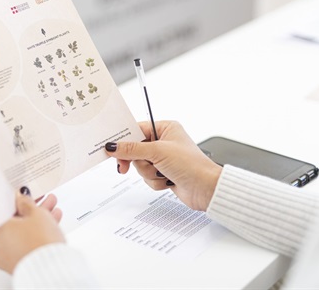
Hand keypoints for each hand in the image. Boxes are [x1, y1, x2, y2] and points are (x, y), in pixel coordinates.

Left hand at [0, 193, 64, 273]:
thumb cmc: (39, 242)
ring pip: (20, 232)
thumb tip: (21, 198)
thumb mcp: (36, 213)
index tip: (24, 193)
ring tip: (52, 209)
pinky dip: (34, 233)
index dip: (15, 197)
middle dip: (30, 208)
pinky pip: (24, 243)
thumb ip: (26, 202)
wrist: (51, 269)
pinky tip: (50, 223)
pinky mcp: (16, 263)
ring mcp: (5, 255)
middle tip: (41, 198)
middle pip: (12, 220)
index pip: (1, 208)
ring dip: (36, 219)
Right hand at [105, 121, 221, 210]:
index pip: (136, 130)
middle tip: (126, 167)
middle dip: (138, 161)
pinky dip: (154, 181)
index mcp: (165, 128)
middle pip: (135, 150)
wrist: (207, 189)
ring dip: (148, 172)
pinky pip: (147, 176)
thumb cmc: (191, 165)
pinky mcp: (164, 173)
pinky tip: (167, 180)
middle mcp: (164, 141)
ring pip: (140, 165)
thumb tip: (112, 146)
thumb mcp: (157, 152)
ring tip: (162, 172)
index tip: (111, 148)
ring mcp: (163, 158)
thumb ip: (132, 149)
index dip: (124, 140)